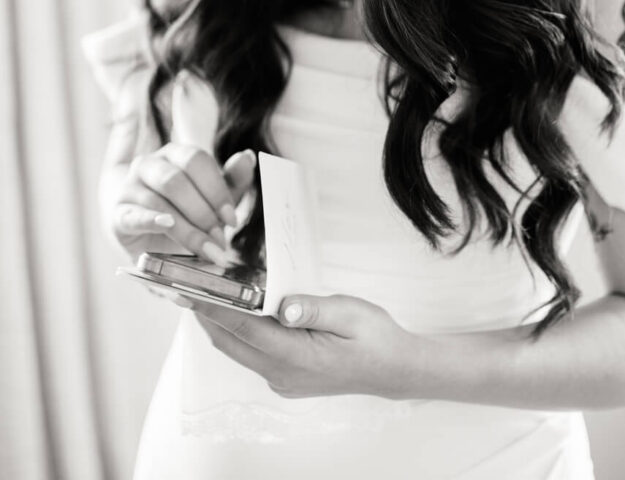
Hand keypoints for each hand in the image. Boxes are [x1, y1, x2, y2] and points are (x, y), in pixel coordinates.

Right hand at [113, 147, 256, 263]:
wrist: (149, 237)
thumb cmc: (185, 211)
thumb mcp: (213, 197)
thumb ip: (231, 179)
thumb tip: (248, 157)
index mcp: (175, 153)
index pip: (197, 160)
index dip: (216, 189)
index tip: (231, 219)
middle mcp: (149, 164)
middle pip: (177, 180)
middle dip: (203, 212)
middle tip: (220, 239)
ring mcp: (130, 187)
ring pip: (159, 201)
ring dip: (187, 228)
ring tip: (206, 249)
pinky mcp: (119, 214)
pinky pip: (134, 215)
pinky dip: (152, 220)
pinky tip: (167, 226)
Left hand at [186, 293, 419, 399]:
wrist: (393, 369)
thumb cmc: (374, 338)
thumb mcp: (350, 314)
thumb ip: (314, 309)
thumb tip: (283, 305)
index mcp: (297, 357)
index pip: (244, 329)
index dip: (214, 309)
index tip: (191, 292)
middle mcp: (283, 373)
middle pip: (232, 343)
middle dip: (208, 315)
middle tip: (189, 286)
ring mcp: (283, 379)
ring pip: (239, 350)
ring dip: (221, 324)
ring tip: (208, 294)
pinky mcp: (287, 378)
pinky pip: (252, 354)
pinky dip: (239, 333)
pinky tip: (241, 311)